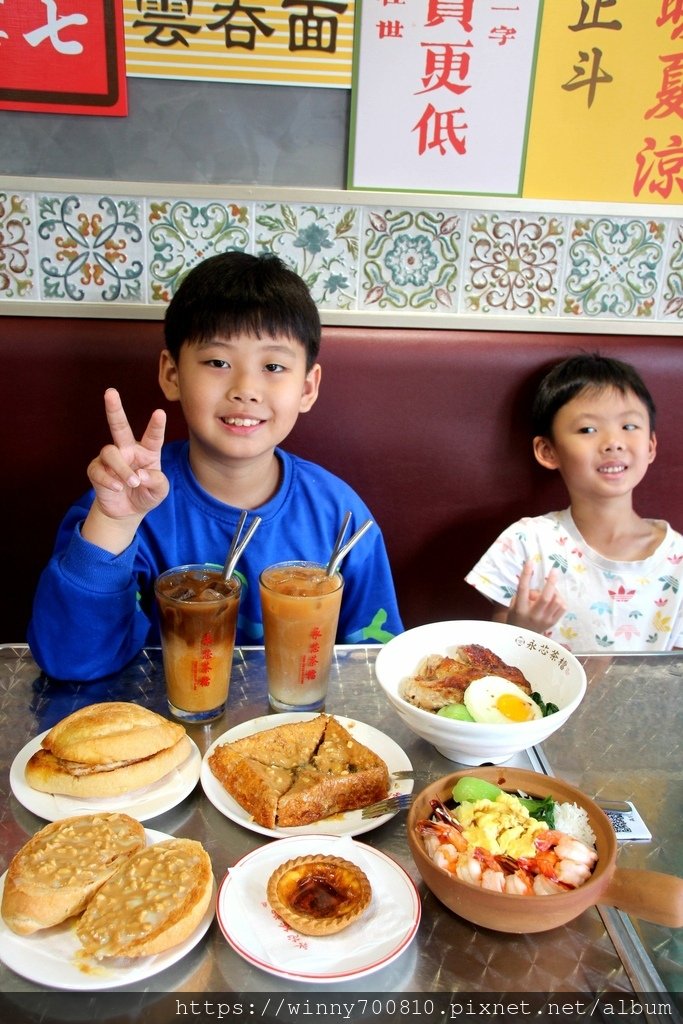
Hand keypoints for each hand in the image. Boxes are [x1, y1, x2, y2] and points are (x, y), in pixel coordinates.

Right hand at [82, 389, 168, 551]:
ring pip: (110, 452)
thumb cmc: (146, 494)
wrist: (127, 511)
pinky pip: (99, 471)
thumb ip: (156, 481)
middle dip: (114, 409)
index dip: (156, 425)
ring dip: (122, 469)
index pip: (153, 436)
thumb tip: (140, 474)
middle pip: (119, 426)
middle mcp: (128, 450)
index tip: (160, 413)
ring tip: (132, 483)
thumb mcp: (159, 491)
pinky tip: (117, 488)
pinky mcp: (96, 470)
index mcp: (147, 451)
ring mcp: (111, 459)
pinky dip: (109, 481)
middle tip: (110, 392)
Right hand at [506, 560, 565, 633]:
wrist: (522, 640)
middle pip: (546, 597)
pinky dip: (560, 599)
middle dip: (551, 582)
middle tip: (554, 570)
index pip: (523, 589)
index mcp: (520, 609)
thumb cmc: (516, 618)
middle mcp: (534, 615)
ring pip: (557, 601)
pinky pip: (562, 607)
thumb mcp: (513, 606)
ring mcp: (545, 620)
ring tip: (551, 589)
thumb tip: (536, 585)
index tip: (530, 561)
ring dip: (555, 591)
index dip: (527, 574)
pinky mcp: (553, 623)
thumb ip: (523, 595)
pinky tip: (555, 598)